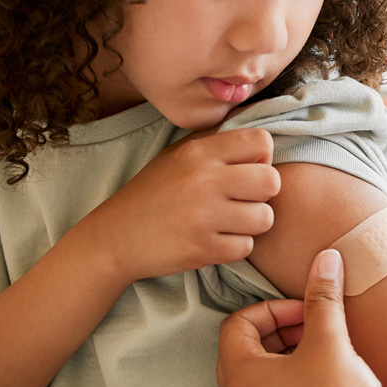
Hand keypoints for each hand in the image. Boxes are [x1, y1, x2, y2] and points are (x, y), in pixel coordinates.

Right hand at [78, 128, 279, 282]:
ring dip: (252, 224)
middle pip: (271, 181)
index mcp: (198, 152)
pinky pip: (246, 247)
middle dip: (263, 194)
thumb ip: (217, 143)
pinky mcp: (202, 249)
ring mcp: (203, 216)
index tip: (246, 171)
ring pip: (265, 218)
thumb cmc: (154, 193)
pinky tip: (216, 240)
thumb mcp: (178, 155)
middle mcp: (203, 180)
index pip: (261, 142)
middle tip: (242, 200)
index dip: (262, 158)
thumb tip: (261, 137)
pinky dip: (235, 247)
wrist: (115, 236)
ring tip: (229, 222)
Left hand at [217, 250, 386, 386]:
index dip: (274, 308)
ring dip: (292, 349)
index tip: (307, 310)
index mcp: (239, 377)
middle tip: (317, 324)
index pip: (238, 323)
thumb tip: (325, 259)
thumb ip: (323, 297)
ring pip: (263, 370)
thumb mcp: (331, 342)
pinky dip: (296, 374)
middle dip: (283, 327)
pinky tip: (330, 372)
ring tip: (327, 346)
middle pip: (247, 345)